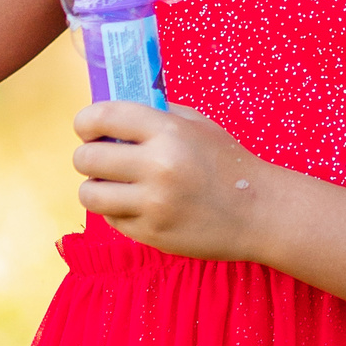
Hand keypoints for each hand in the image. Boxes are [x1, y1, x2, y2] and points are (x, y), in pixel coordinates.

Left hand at [73, 103, 268, 260]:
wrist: (260, 212)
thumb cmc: (227, 163)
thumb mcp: (197, 125)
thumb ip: (156, 114)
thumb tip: (111, 111)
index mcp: (168, 131)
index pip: (102, 116)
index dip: (85, 121)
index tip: (88, 128)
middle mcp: (157, 166)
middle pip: (86, 158)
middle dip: (87, 156)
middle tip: (100, 159)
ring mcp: (153, 204)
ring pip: (89, 194)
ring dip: (96, 187)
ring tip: (113, 184)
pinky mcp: (152, 234)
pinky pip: (111, 219)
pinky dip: (117, 211)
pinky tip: (138, 204)